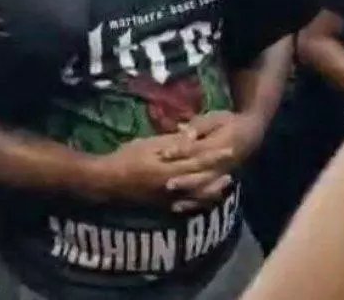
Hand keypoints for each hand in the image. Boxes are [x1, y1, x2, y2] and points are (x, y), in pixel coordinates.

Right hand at [94, 131, 229, 208]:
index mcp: (171, 168)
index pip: (199, 161)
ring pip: (198, 196)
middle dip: (218, 174)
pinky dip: (199, 201)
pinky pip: (187, 205)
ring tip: (225, 183)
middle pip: (202, 180)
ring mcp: (170, 199)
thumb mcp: (149, 144)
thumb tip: (192, 137)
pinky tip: (204, 197)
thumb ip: (172, 143)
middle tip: (232, 168)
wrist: (110, 181)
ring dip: (213, 189)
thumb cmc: (128, 157)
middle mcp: (174, 186)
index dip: (215, 156)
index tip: (230, 149)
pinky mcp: (164, 206)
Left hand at [164, 112, 261, 212]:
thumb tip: (182, 129)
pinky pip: (209, 197)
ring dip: (190, 196)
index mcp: (219, 145)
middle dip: (184, 180)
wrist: (250, 135)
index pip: (197, 149)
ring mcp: (222, 175)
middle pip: (201, 173)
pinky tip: (182, 209)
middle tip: (167, 184)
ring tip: (173, 204)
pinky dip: (196, 204)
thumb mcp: (216, 118)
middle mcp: (221, 164)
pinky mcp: (220, 183)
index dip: (180, 151)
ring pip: (205, 189)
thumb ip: (199, 126)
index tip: (164, 153)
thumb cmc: (229, 123)